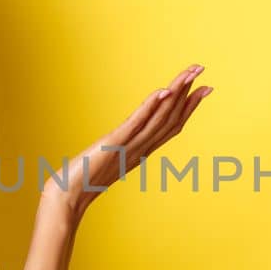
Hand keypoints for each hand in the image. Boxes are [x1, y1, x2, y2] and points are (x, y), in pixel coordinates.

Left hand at [40, 63, 212, 221]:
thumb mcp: (105, 163)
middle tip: (203, 71)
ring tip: (189, 74)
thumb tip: (121, 144)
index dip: (188, 107)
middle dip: (188, 93)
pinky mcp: (113, 144)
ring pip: (159, 118)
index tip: (204, 88)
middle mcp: (139, 149)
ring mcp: (128, 147)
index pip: (171, 126)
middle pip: (171, 118)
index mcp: (140, 152)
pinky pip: (136, 123)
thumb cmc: (80, 183)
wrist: (66, 198)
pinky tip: (163, 92)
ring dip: (176, 93)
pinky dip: (151, 106)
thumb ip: (116, 153)